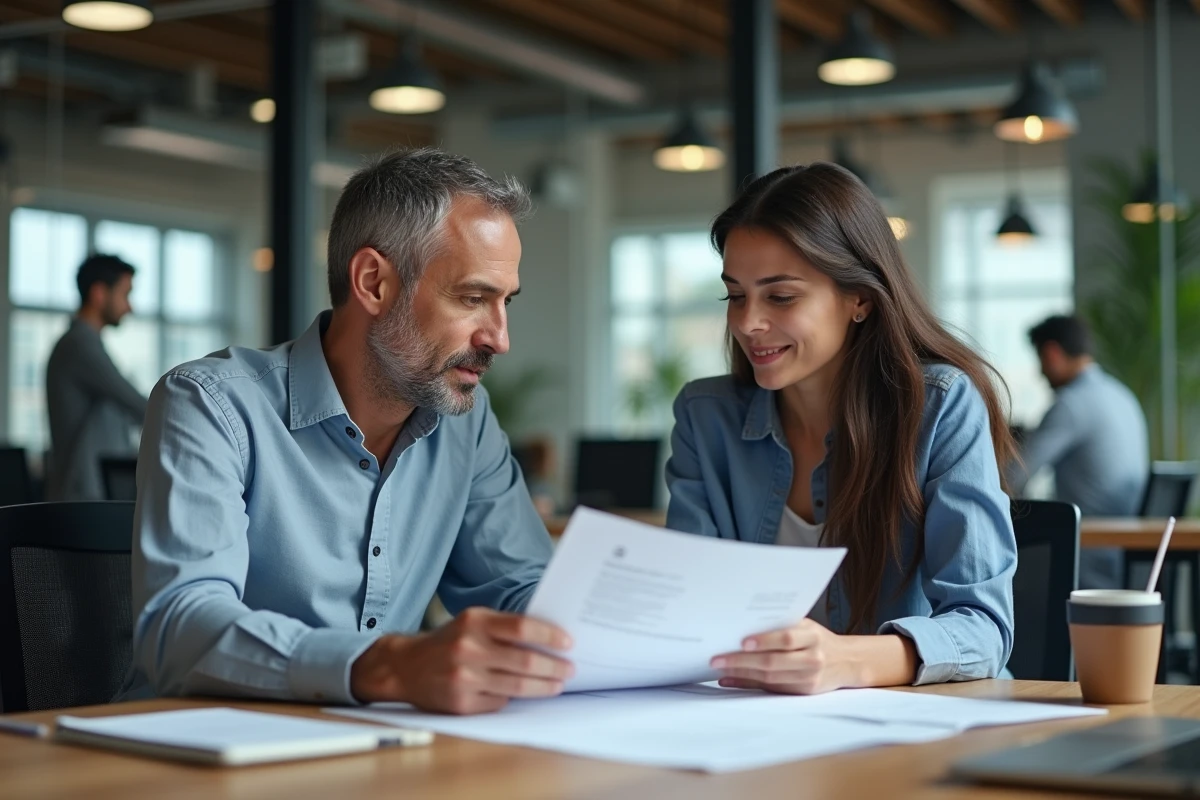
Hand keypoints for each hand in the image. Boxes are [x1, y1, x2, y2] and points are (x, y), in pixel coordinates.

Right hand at [350, 607, 573, 713]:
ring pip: (518, 686)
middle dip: (554, 667)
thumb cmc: (449, 641)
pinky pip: (500, 702)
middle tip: (570, 669)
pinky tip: (523, 693)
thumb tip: (549, 640)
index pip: (522, 628)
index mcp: (474, 622)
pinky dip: (513, 698)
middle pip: (525, 661)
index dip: (550, 636)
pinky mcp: (461, 703)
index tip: (569, 643)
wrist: (406, 666)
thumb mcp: (473, 622)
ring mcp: (464, 678)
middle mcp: (468, 649)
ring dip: (544, 687)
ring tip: (558, 684)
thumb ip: (504, 627)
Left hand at [710, 620, 856, 694]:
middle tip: (718, 658)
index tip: (741, 642)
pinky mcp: (803, 692)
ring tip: (721, 668)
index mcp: (812, 636)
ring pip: (770, 678)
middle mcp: (812, 658)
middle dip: (742, 661)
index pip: (786, 638)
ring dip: (741, 674)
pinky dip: (748, 684)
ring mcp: (809, 678)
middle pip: (773, 661)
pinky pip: (771, 689)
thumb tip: (744, 631)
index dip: (764, 640)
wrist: (847, 661)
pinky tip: (731, 680)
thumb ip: (781, 628)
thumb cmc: (818, 640)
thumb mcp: (806, 627)